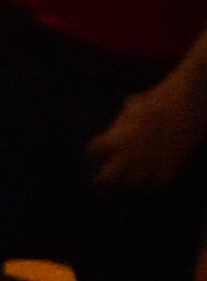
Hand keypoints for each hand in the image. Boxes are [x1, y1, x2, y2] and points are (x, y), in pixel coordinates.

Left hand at [89, 72, 206, 189]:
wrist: (186, 103)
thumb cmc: (159, 98)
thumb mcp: (136, 103)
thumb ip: (127, 112)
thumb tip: (126, 104)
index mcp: (114, 139)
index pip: (93, 150)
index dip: (97, 148)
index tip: (100, 146)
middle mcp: (127, 155)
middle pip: (105, 178)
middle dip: (105, 178)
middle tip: (107, 178)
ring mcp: (148, 163)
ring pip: (134, 182)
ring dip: (134, 179)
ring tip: (135, 175)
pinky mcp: (168, 165)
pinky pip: (159, 182)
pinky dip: (158, 180)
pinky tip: (158, 174)